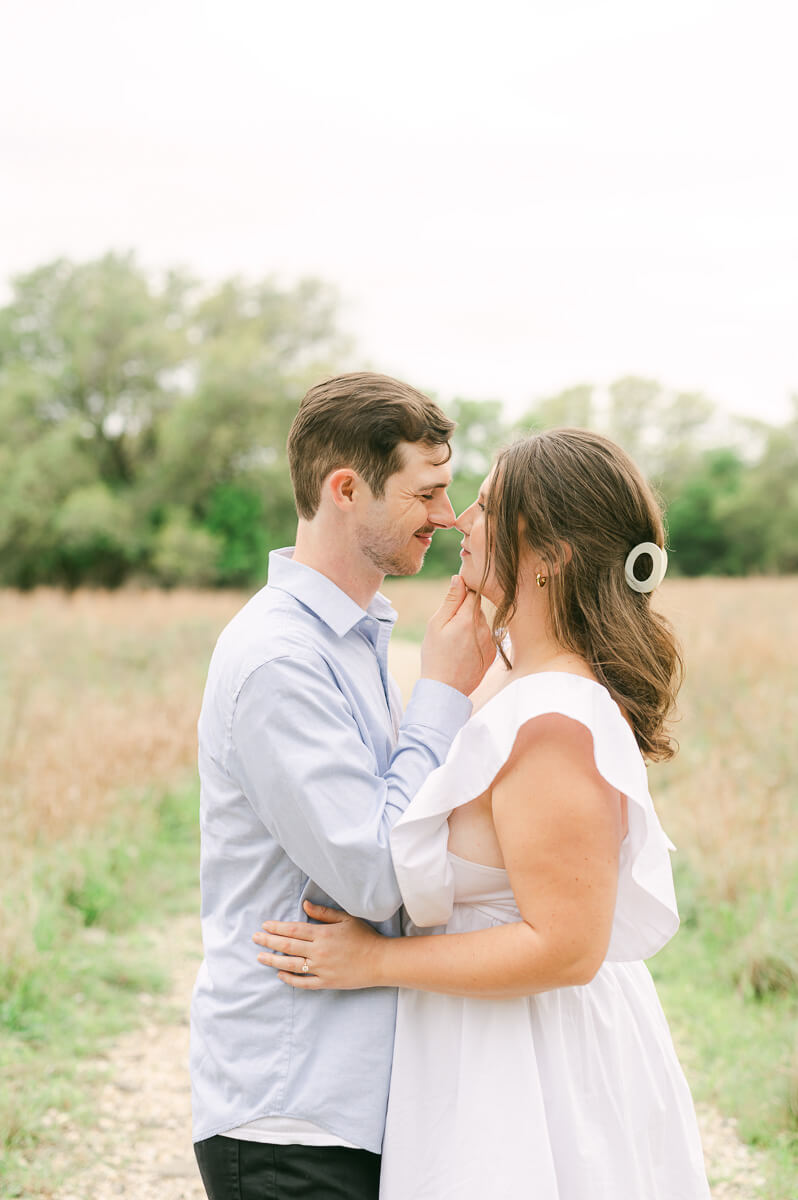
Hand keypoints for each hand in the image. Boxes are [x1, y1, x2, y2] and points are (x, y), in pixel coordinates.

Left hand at [253, 900, 384, 989]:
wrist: (380, 961)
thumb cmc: (364, 937)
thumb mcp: (346, 919)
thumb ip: (324, 913)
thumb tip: (305, 905)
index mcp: (323, 934)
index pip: (293, 930)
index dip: (277, 927)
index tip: (265, 925)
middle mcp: (319, 951)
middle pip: (288, 946)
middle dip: (269, 941)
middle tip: (255, 938)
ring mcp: (321, 968)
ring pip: (291, 965)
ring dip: (273, 961)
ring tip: (260, 957)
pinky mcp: (326, 982)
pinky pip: (303, 983)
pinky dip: (290, 980)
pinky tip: (280, 975)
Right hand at [420, 575, 493, 695]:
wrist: (446, 689)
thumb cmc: (435, 656)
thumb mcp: (436, 625)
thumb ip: (450, 600)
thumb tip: (459, 578)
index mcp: (469, 618)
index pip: (472, 593)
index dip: (461, 596)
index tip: (452, 606)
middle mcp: (484, 628)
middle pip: (476, 609)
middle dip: (463, 614)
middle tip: (448, 631)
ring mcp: (491, 642)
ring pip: (480, 624)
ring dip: (470, 628)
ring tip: (455, 645)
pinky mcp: (493, 653)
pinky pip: (485, 638)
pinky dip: (476, 641)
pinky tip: (463, 653)